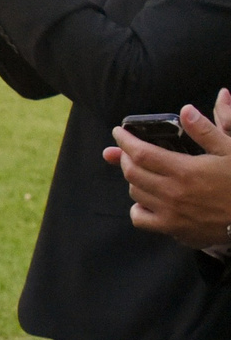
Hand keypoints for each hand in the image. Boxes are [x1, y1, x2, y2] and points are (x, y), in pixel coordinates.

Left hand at [105, 90, 230, 248]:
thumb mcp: (230, 150)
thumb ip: (205, 130)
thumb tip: (185, 110)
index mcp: (184, 170)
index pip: (141, 153)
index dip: (125, 141)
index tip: (118, 133)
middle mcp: (172, 192)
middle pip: (132, 173)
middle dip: (126, 158)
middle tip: (129, 150)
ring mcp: (170, 213)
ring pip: (134, 193)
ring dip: (133, 179)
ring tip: (143, 171)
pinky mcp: (172, 229)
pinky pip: (140, 219)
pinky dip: (137, 208)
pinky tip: (147, 199)